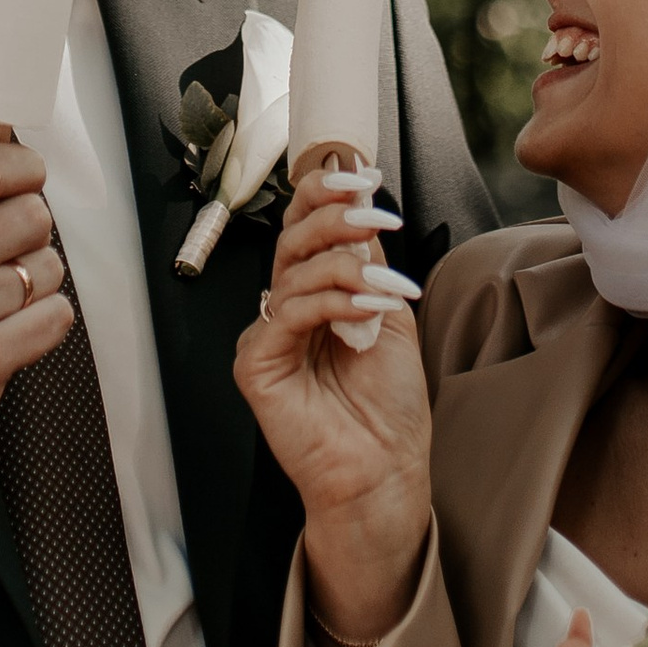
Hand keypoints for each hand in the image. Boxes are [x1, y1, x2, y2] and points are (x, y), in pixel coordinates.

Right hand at [235, 174, 430, 646]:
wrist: (386, 470)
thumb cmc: (388, 406)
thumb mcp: (390, 315)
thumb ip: (369, 264)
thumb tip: (363, 206)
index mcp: (315, 293)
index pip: (305, 228)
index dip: (326, 195)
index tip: (362, 176)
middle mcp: (286, 310)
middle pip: (292, 239)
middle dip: (334, 216)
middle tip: (375, 212)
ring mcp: (268, 336)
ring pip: (293, 271)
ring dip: (348, 266)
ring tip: (387, 285)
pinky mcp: (257, 365)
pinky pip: (288, 314)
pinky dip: (331, 302)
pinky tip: (367, 307)